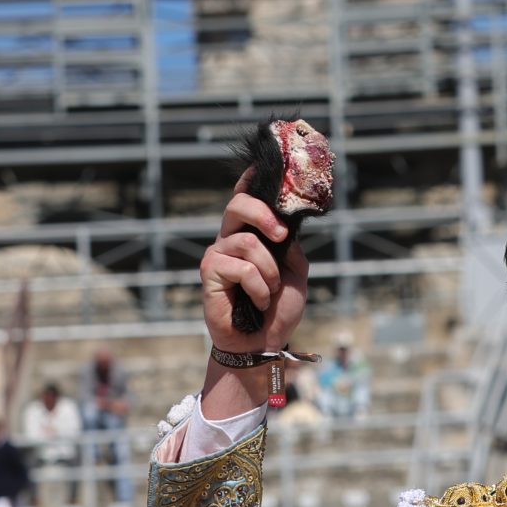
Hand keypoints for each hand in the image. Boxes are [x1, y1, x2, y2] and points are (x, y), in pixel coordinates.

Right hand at [200, 186, 308, 359]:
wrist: (264, 343)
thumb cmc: (278, 309)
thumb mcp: (296, 273)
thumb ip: (291, 247)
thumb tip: (283, 228)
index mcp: (251, 235)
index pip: (246, 200)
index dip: (250, 180)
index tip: (260, 164)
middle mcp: (230, 239)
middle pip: (238, 205)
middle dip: (263, 213)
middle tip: (280, 234)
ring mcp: (218, 254)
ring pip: (247, 242)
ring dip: (269, 270)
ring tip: (270, 291)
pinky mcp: (209, 273)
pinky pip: (240, 267)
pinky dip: (259, 286)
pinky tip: (259, 301)